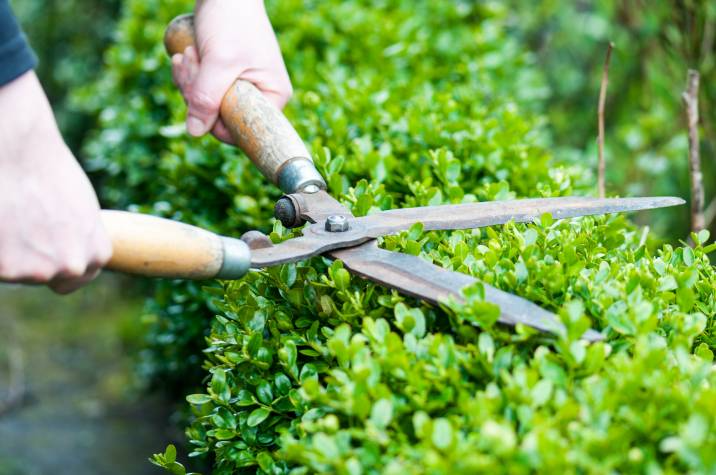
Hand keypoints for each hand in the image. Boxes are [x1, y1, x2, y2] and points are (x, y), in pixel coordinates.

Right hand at [0, 71, 111, 293]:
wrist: (19, 150)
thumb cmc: (49, 172)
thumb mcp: (81, 210)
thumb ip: (79, 238)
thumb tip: (70, 250)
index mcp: (96, 254)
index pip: (77, 278)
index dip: (57, 264)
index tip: (45, 252)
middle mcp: (72, 266)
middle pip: (43, 276)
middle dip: (30, 258)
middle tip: (22, 224)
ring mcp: (38, 271)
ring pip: (15, 272)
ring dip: (8, 252)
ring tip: (10, 215)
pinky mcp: (6, 268)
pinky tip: (0, 222)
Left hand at [171, 0, 292, 142]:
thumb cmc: (232, 21)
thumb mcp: (220, 61)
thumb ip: (207, 97)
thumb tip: (195, 131)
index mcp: (273, 97)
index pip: (243, 130)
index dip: (215, 120)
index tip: (200, 93)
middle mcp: (261, 96)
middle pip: (221, 118)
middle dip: (198, 93)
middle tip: (191, 62)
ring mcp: (242, 87)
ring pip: (207, 105)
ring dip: (190, 81)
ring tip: (189, 54)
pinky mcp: (225, 77)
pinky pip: (203, 91)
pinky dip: (190, 76)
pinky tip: (185, 55)